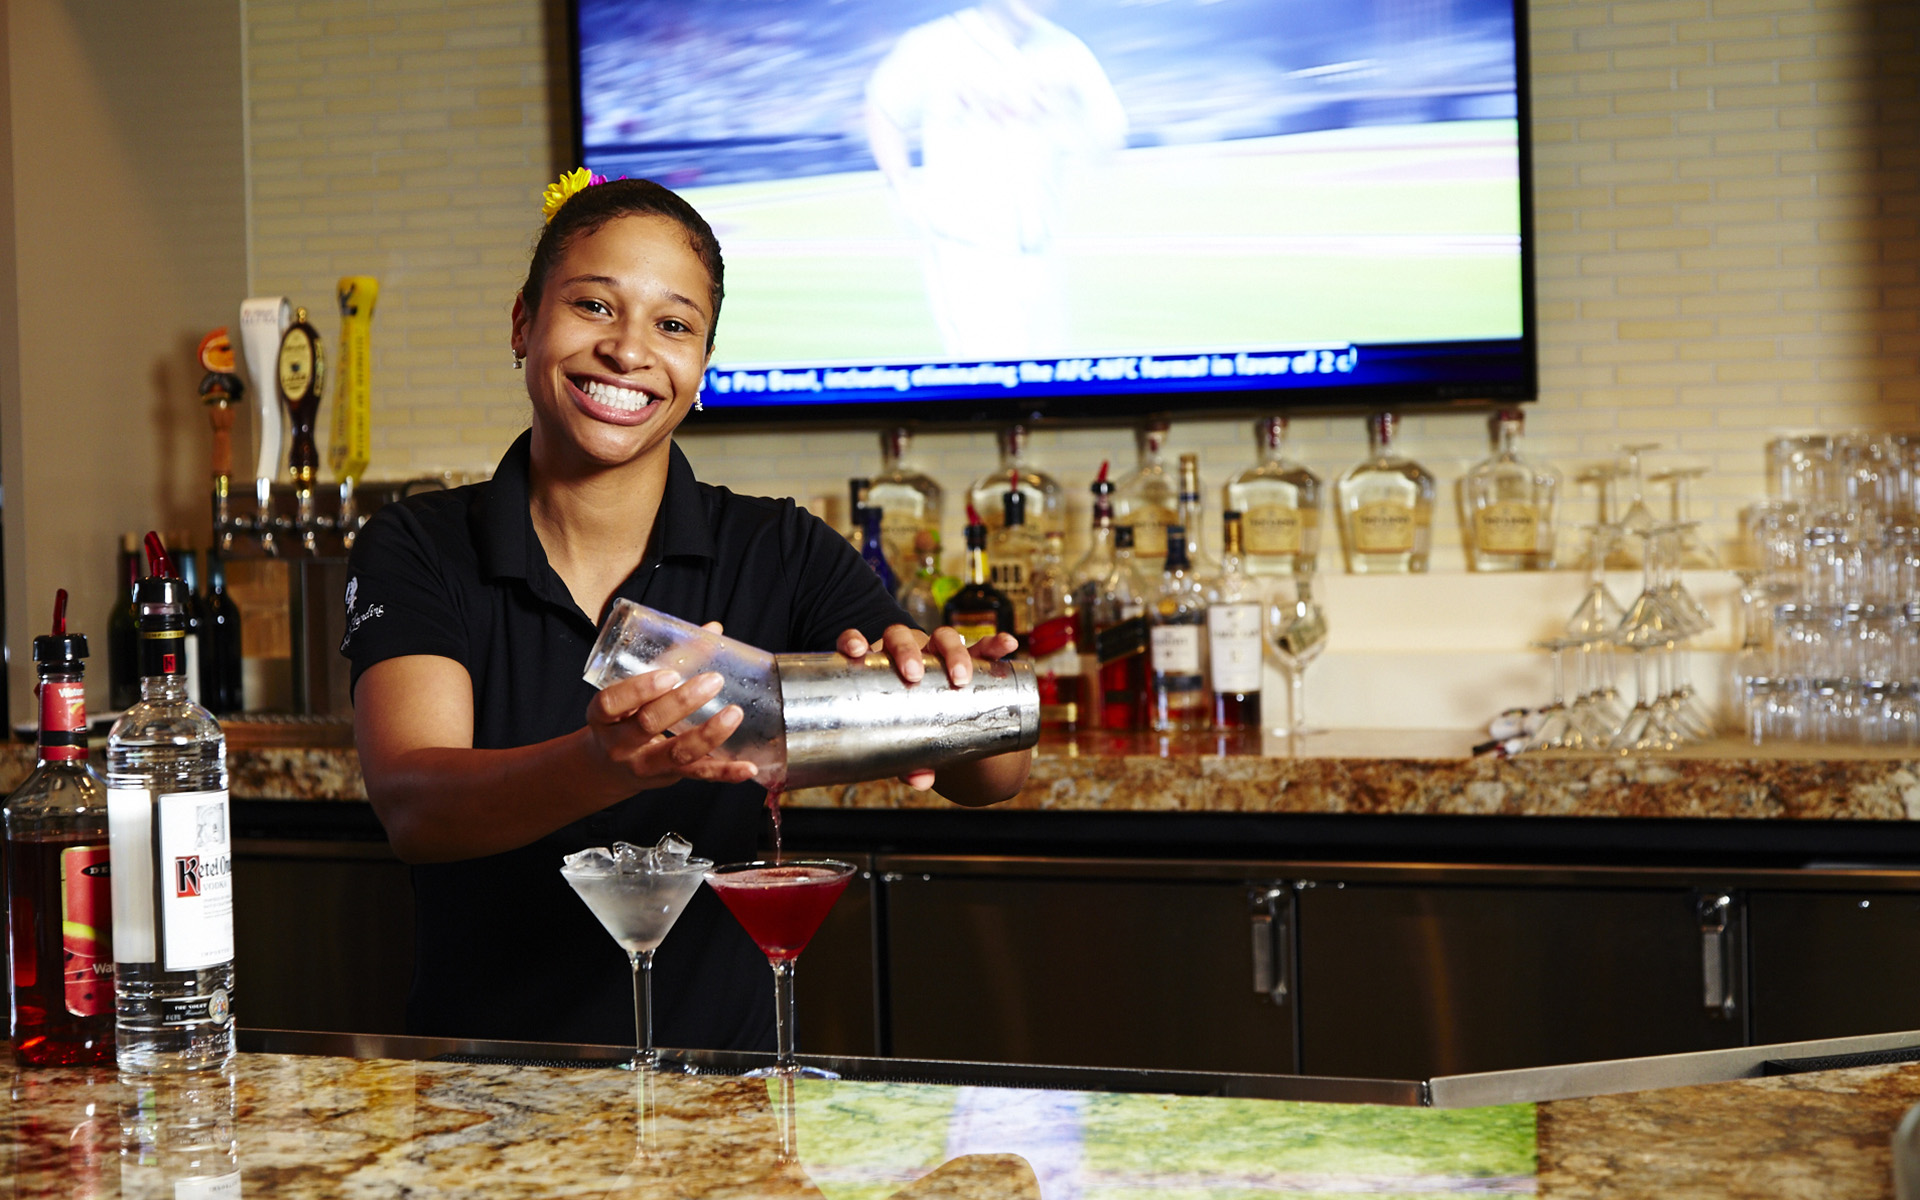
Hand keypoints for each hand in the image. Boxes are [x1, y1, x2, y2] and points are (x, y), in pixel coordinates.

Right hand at [583, 621, 756, 790]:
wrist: (608, 769)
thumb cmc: (622, 718)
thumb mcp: (629, 692)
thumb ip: (668, 660)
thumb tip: (712, 631)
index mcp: (603, 717)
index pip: (611, 703)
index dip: (639, 689)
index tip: (669, 675)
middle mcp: (620, 744)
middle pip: (648, 724)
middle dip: (682, 702)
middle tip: (713, 681)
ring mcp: (645, 765)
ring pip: (677, 753)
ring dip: (708, 734)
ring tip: (734, 713)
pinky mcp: (669, 777)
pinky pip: (699, 775)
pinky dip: (726, 772)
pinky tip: (748, 768)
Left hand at [836, 624, 1021, 790]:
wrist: (940, 719)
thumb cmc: (910, 726)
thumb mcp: (903, 741)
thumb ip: (907, 761)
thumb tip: (920, 781)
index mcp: (878, 665)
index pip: (860, 643)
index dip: (853, 640)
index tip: (856, 650)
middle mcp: (906, 651)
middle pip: (902, 637)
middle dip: (907, 652)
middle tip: (913, 676)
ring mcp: (938, 651)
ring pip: (943, 638)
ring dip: (953, 651)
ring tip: (961, 676)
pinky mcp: (969, 658)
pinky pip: (983, 648)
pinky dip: (995, 645)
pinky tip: (1008, 645)